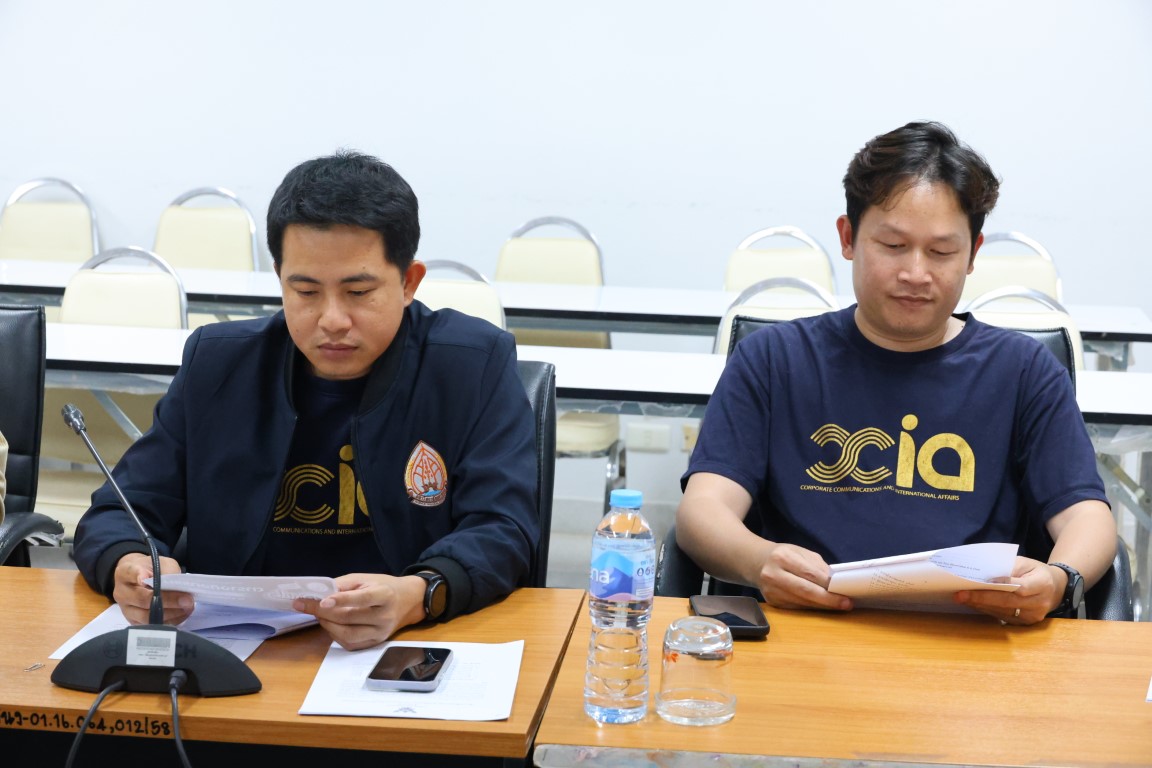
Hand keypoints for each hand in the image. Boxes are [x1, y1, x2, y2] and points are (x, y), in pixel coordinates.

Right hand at [112, 552, 190, 625]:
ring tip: (187, 607)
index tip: (145, 579)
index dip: (138, 576)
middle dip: (168, 600)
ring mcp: (126, 610)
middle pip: (143, 600)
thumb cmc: (152, 569)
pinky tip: (182, 614)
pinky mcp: (134, 623)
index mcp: (124, 573)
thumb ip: (168, 571)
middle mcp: (121, 593)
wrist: (140, 579)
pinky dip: (169, 621)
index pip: (130, 573)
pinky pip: (152, 626)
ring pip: (147, 617)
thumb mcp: (162, 563)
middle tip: (187, 599)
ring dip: (171, 613)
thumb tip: (177, 587)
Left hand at [293, 573, 425, 650]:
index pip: (362, 599)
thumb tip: (318, 593)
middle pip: (349, 618)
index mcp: (385, 595)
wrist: (408, 601)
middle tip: (306, 605)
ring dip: (327, 625)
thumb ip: (343, 585)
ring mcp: (381, 633)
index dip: (341, 600)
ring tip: (319, 614)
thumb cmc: (383, 587)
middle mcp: (385, 616)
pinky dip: (335, 635)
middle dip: (323, 612)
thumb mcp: (365, 578)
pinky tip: (331, 624)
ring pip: (347, 635)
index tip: (321, 601)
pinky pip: (350, 644)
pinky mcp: (376, 643)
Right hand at [757, 543, 851, 611]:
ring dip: (822, 605)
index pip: (809, 574)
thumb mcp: (800, 552)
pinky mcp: (772, 601)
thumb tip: (834, 582)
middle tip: (846, 604)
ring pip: (802, 602)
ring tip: (838, 605)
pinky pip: (796, 606)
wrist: (757, 562)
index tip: (845, 590)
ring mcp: (771, 590)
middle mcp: (773, 574)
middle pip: (805, 591)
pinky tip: (821, 605)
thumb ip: (817, 566)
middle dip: (828, 599)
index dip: (828, 584)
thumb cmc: (783, 555)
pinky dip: (811, 607)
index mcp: (782, 557)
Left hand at [954, 556, 1062, 623]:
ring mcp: (1033, 615)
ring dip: (980, 605)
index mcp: (1042, 584)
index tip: (981, 582)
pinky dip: (987, 609)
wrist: (1055, 589)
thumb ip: (1008, 567)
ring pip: (1003, 611)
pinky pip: (1003, 617)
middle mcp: (1039, 603)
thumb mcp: (1026, 563)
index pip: (1020, 587)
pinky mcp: (1026, 623)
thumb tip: (984, 573)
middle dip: (982, 598)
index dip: (1000, 586)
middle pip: (1008, 602)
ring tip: (962, 598)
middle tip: (960, 594)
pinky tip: (974, 603)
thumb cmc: (1036, 572)